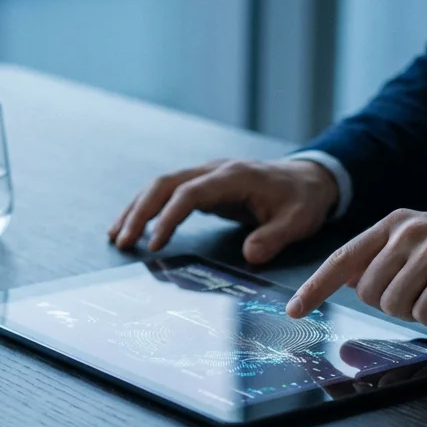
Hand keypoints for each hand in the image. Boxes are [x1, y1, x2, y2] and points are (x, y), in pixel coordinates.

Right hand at [108, 158, 338, 263]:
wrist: (310, 178)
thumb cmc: (303, 199)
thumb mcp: (298, 221)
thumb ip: (274, 237)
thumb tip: (250, 255)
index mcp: (234, 176)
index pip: (190, 193)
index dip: (169, 216)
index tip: (155, 243)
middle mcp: (214, 170)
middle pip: (165, 183)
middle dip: (139, 211)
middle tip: (121, 240)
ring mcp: (207, 175)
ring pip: (161, 185)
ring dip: (136, 208)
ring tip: (116, 235)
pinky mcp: (204, 185)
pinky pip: (169, 192)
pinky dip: (148, 207)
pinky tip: (134, 226)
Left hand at [286, 209, 426, 328]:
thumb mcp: (424, 248)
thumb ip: (387, 260)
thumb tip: (352, 282)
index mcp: (396, 225)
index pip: (344, 259)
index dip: (316, 287)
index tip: (296, 310)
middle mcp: (409, 231)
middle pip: (369, 293)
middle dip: (395, 306)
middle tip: (426, 295)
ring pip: (395, 305)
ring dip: (421, 312)